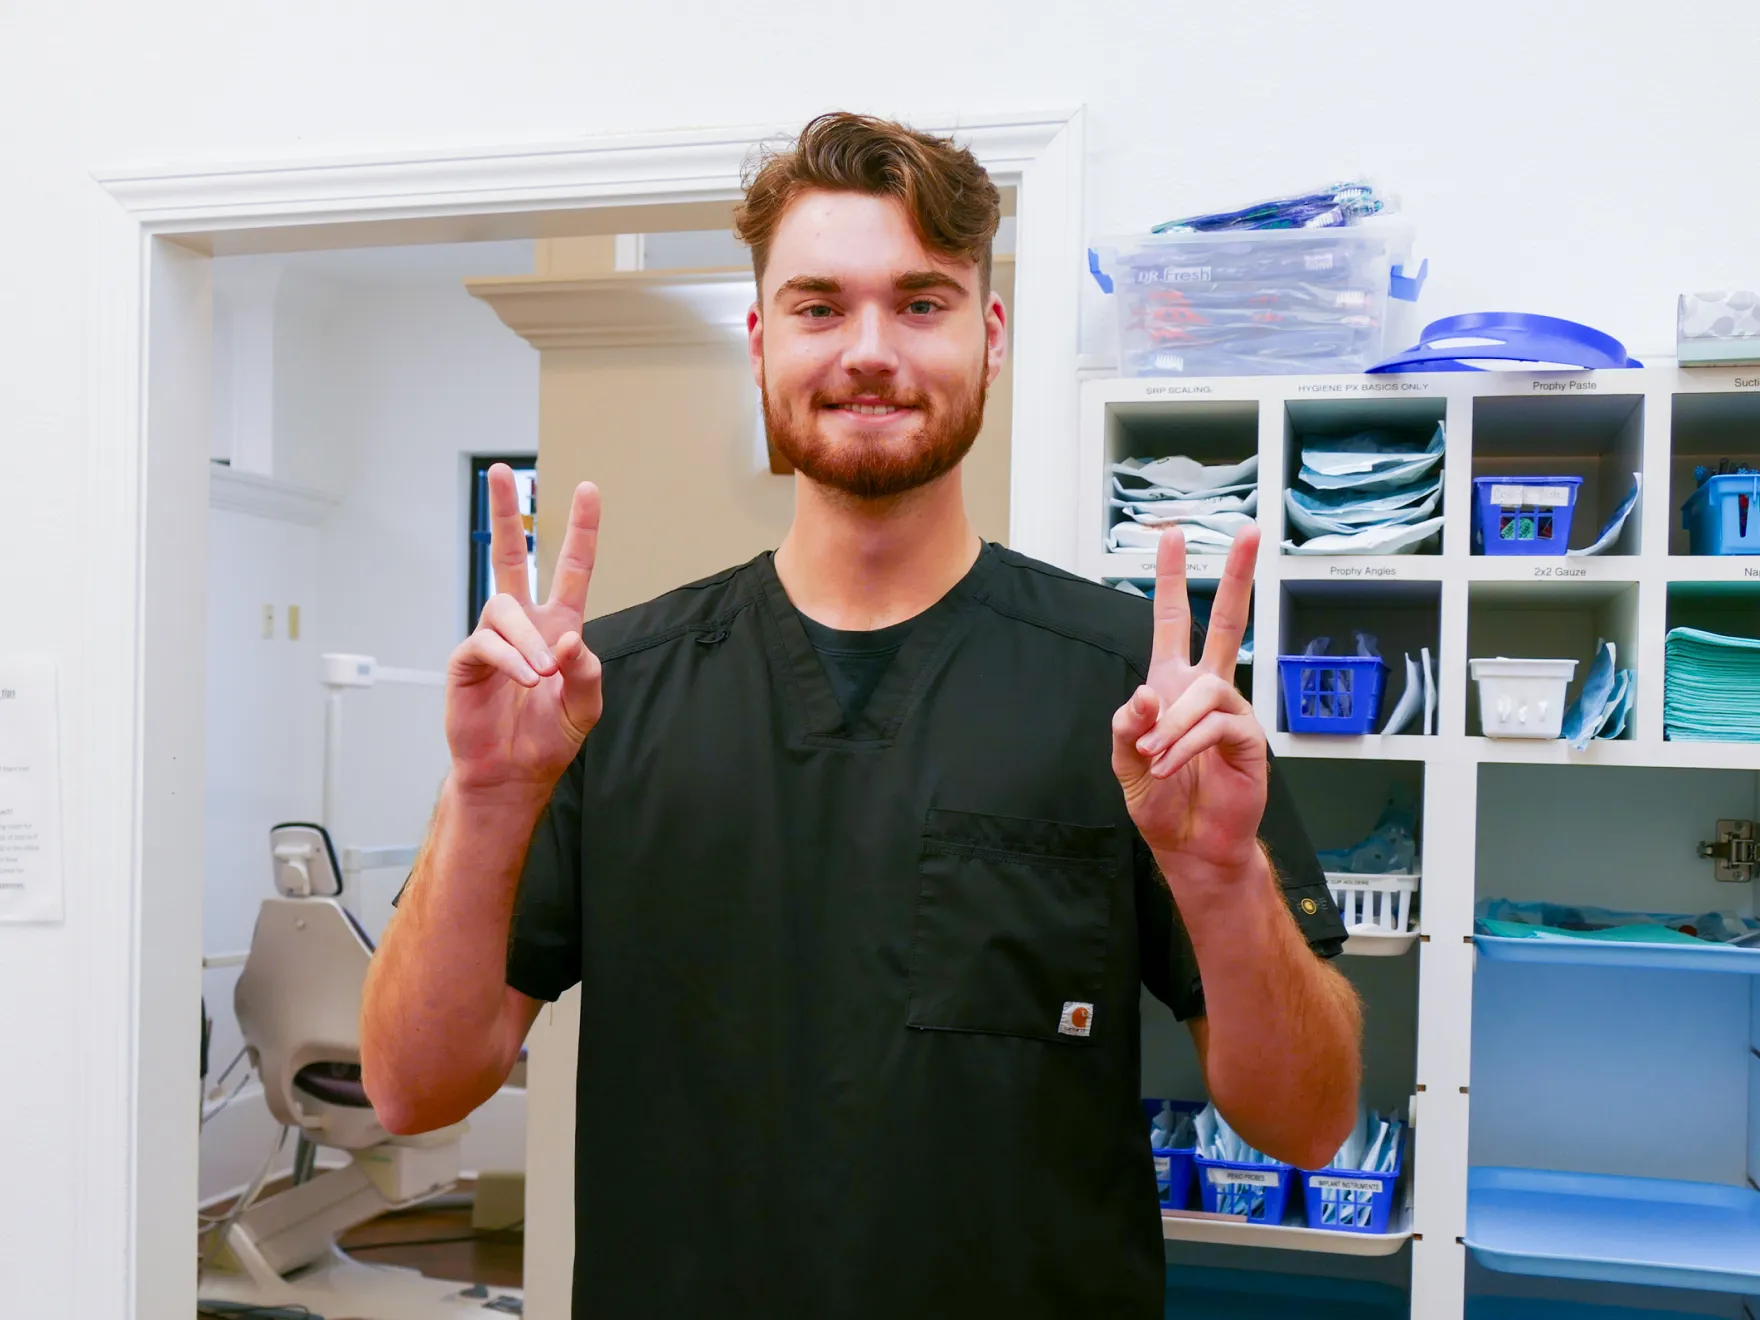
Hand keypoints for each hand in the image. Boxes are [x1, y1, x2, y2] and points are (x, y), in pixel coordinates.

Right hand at [445, 464, 603, 796]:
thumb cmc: (548, 738)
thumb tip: (566, 640)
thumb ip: (586, 672)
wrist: (513, 774)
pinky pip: (486, 643)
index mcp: (558, 626)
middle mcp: (524, 624)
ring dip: (527, 641)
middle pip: (512, 556)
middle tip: (501, 472)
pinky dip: (509, 659)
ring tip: (539, 676)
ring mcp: (494, 639)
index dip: (581, 530)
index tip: (589, 490)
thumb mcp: (586, 706)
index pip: (572, 569)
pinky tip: (523, 680)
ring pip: (504, 608)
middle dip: (508, 513)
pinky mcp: (468, 662)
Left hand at [1111, 524, 1266, 873]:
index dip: (1172, 580)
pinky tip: (1171, 766)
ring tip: (1155, 760)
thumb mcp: (1125, 763)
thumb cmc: (1161, 802)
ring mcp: (1231, 712)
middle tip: (1249, 533)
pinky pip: (1217, 726)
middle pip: (1228, 623)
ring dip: (1172, 726)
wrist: (1191, 846)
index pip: (1173, 621)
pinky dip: (1186, 746)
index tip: (1173, 536)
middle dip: (1237, 578)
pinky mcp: (1248, 740)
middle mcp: (1205, 690)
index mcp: (1171, 686)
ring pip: (1206, 690)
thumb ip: (1128, 727)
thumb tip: (1147, 694)